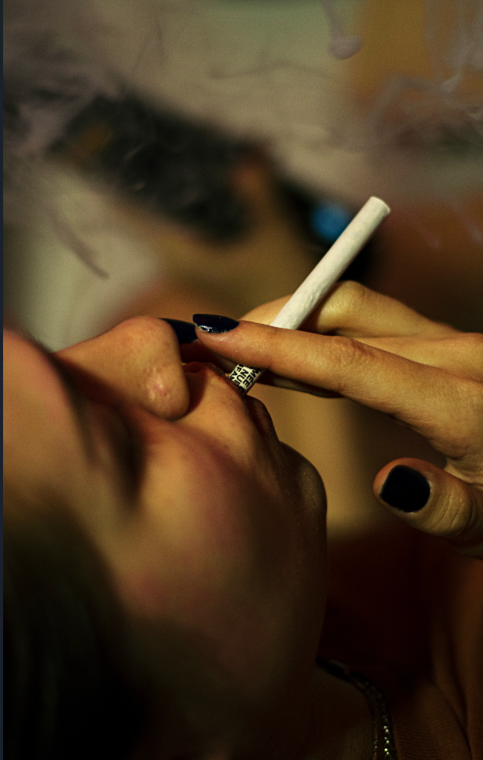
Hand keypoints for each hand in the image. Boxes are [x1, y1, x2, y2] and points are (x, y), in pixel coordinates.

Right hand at [193, 282, 482, 556]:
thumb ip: (450, 511)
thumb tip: (387, 483)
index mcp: (462, 399)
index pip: (350, 362)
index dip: (277, 346)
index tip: (215, 333)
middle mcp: (454, 354)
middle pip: (344, 315)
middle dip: (272, 322)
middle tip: (213, 346)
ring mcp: (449, 344)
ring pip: (354, 310)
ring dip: (293, 321)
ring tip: (240, 351)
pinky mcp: (445, 347)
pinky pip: (370, 324)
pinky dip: (320, 333)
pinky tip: (293, 363)